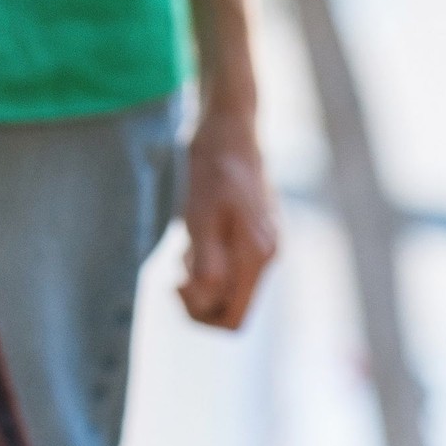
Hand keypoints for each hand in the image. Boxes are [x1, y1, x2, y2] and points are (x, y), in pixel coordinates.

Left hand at [179, 100, 279, 329]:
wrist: (230, 126)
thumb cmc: (211, 166)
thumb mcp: (199, 215)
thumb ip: (206, 262)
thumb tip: (205, 298)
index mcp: (257, 257)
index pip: (233, 320)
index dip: (201, 314)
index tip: (178, 284)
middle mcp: (268, 258)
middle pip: (232, 310)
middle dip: (200, 300)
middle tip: (176, 272)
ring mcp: (267, 248)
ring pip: (231, 292)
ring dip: (203, 282)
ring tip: (186, 250)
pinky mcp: (259, 237)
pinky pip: (234, 271)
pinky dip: (212, 266)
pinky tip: (197, 243)